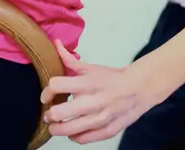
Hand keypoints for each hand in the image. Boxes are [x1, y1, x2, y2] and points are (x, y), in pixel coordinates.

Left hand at [40, 40, 159, 144]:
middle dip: (49, 115)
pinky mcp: (107, 131)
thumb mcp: (90, 67)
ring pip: (69, 130)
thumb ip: (69, 59)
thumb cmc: (111, 78)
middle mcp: (92, 102)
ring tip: (55, 125)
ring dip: (57, 129)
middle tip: (48, 114)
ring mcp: (100, 119)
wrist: (138, 89)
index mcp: (87, 83)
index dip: (47, 92)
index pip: (57, 85)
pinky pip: (83, 139)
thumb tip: (56, 44)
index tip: (46, 96)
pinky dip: (74, 137)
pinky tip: (72, 132)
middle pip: (59, 112)